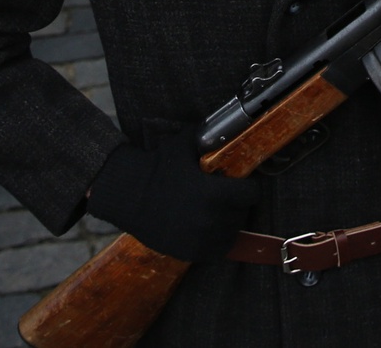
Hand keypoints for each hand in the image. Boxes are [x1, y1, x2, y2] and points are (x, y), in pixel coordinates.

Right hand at [86, 133, 258, 261]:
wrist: (128, 196)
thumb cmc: (157, 168)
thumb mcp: (184, 146)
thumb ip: (208, 138)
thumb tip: (228, 127)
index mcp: (214, 193)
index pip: (252, 194)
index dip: (248, 187)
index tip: (241, 183)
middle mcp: (211, 220)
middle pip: (242, 213)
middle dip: (236, 204)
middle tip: (224, 196)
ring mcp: (200, 240)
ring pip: (231, 233)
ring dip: (228, 223)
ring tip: (215, 211)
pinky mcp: (190, 254)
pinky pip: (217, 250)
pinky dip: (216, 240)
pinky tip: (207, 228)